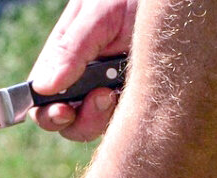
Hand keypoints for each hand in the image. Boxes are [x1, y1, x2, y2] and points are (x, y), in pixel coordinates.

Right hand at [29, 0, 137, 141]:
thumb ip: (71, 49)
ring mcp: (108, 90)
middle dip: (80, 120)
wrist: (175, 3)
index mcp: (63, 60)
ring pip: (95, 126)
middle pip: (67, 122)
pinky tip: (139, 89)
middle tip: (103, 96)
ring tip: (119, 88)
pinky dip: (131, 114)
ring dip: (104, 117)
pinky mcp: (135, 97)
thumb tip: (44, 88)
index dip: (48, 113)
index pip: (42, 100)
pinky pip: (126, 121)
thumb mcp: (98, 14)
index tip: (64, 111)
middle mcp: (81, 80)